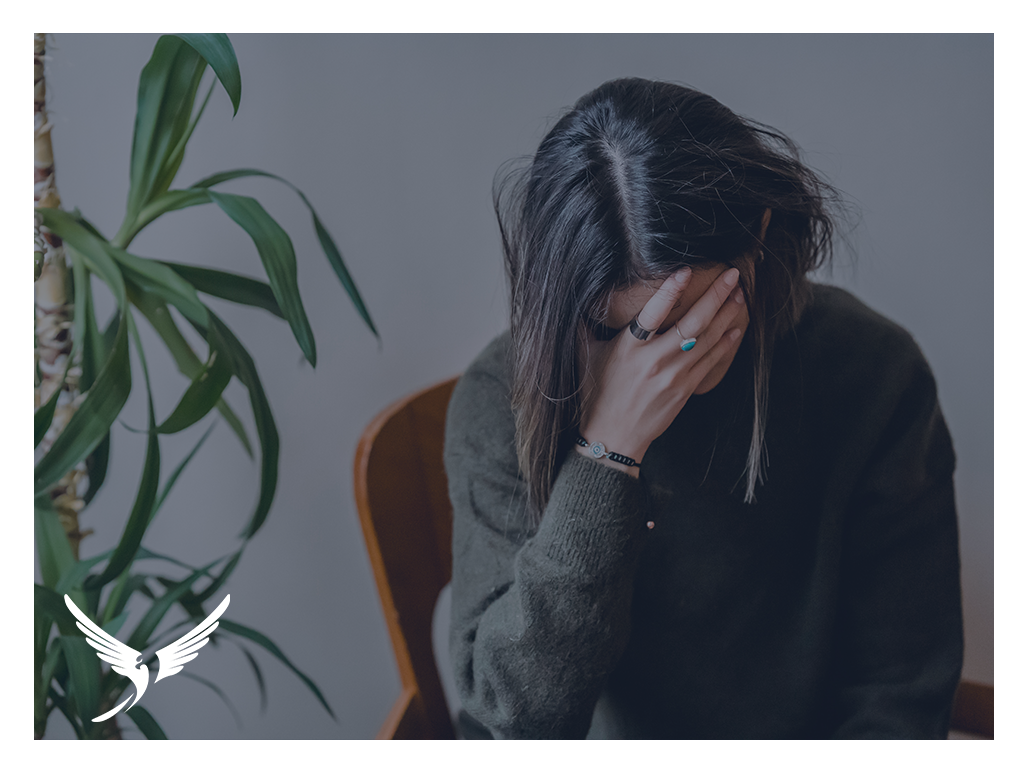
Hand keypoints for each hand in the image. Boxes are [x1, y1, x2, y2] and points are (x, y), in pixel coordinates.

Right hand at [577, 266, 745, 474]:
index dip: (669, 291)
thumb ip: (585, 326)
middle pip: (692, 323)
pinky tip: (736, 327)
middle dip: (715, 296)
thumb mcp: (585, 356)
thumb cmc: (596, 395)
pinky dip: (725, 343)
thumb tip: (578, 298)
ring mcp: (673, 376)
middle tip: (732, 275)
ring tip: (739, 294)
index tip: (685, 270)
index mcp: (629, 348)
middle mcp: (654, 360)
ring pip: (707, 339)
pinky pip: (710, 361)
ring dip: (726, 314)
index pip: (652, 313)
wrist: (613, 437)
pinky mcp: (685, 389)